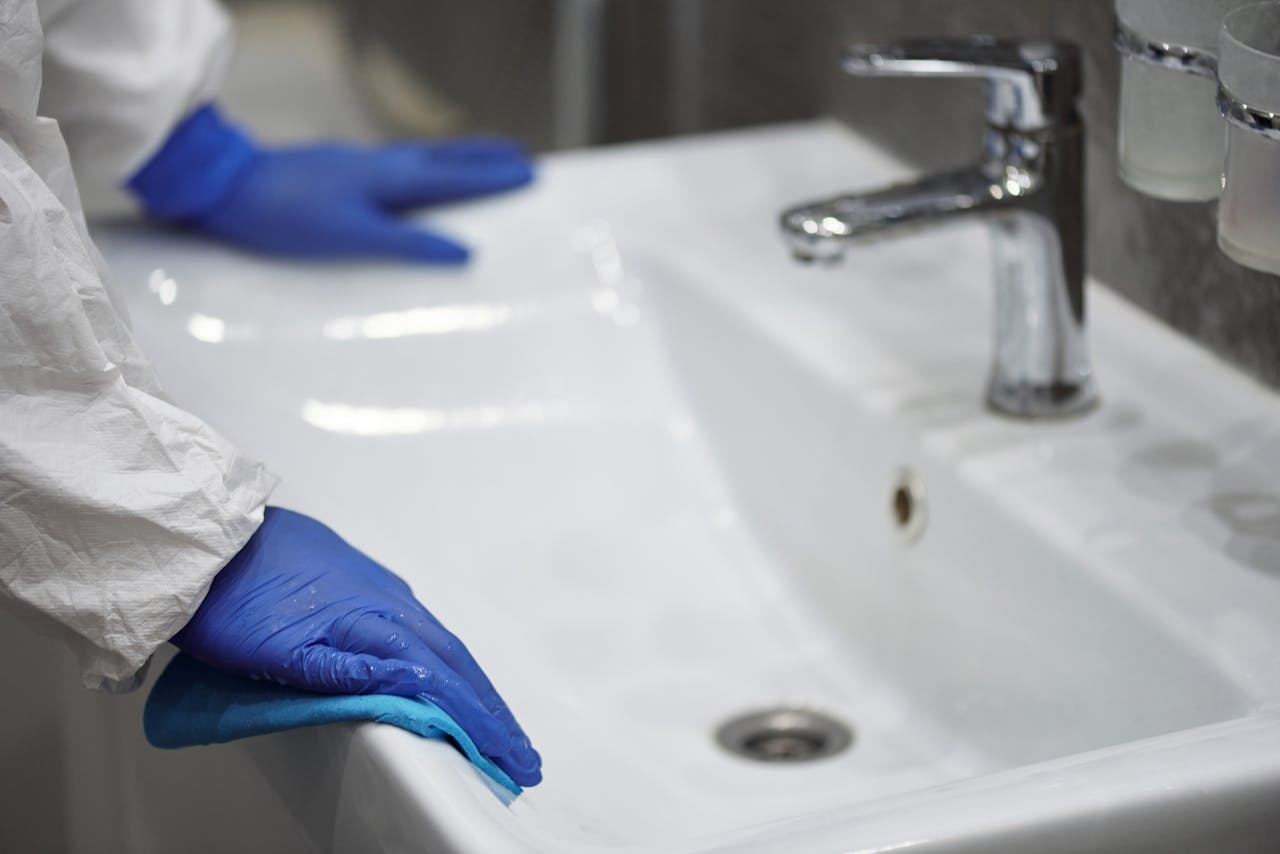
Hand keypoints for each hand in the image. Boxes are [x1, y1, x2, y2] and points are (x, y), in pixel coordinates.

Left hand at [128, 105, 533, 263]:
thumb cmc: (284, 216)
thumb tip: (463, 251)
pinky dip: (424, 167)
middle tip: (521, 158)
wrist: (224, 188)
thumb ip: (409, 245)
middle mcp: (379, 165)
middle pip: (445, 160)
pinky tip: (415, 176)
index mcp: (389, 180)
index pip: (455, 179)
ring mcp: (358, 165)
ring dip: (457, 159)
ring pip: (422, 159)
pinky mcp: (338, 171)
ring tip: (481, 160)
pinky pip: (398, 166)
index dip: (493, 178)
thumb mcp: (351, 237)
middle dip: (485, 160)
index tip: (531, 174)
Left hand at [173, 506, 540, 785]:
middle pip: (456, 663)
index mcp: (372, 622)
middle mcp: (388, 601)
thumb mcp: (282, 651)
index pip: (440, 682)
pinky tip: (446, 674)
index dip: (480, 723)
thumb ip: (349, 672)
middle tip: (523, 754)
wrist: (206, 541)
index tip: (511, 758)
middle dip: (494, 711)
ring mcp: (379, 588)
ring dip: (475, 687)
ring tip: (495, 723)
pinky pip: (423, 627)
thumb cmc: (231, 601)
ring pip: (442, 644)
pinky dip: (447, 660)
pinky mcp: (365, 583)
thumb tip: (417, 687)